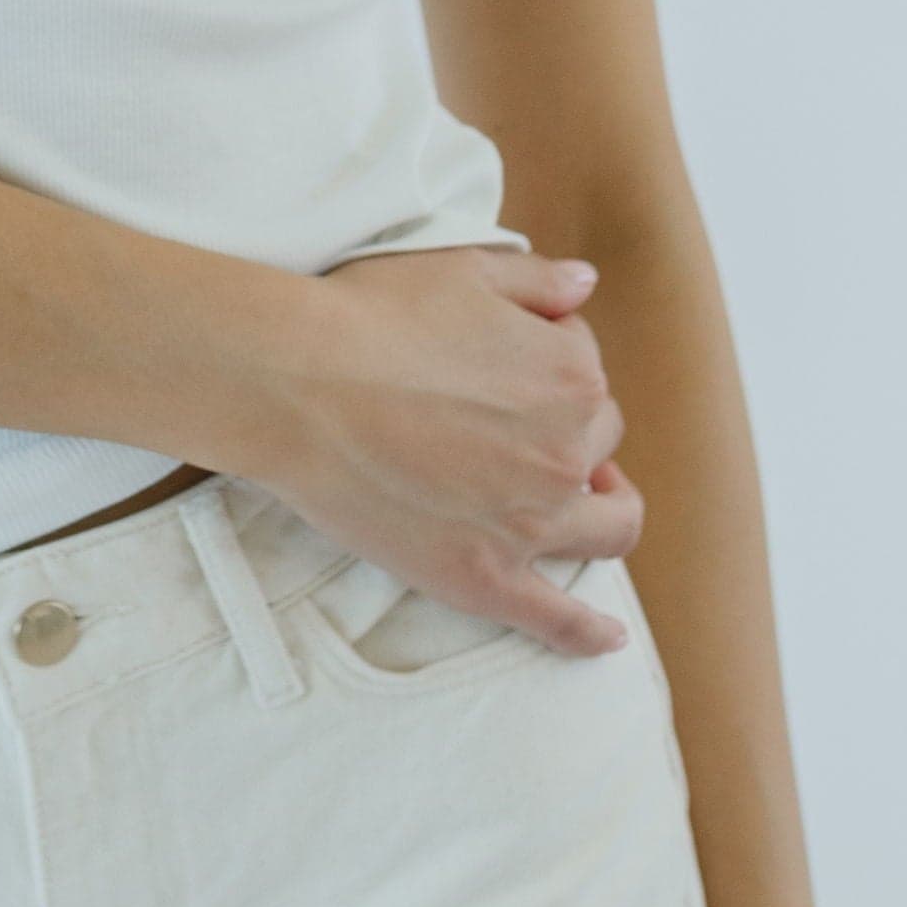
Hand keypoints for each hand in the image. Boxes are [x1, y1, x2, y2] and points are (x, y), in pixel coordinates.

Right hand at [240, 243, 643, 656]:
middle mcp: (566, 452)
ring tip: (588, 503)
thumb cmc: (372, 317)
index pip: (583, 366)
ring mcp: (530, 523)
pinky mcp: (485, 578)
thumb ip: (538, 280)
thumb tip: (585, 285)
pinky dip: (590, 633)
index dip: (543, 358)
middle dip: (567, 425)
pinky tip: (608, 637)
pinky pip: (557, 620)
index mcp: (571, 375)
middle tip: (508, 419)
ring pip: (610, 527)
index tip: (497, 359)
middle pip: (596, 440)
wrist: (297, 385)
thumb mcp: (464, 270)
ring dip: (608, 509)